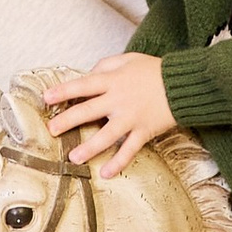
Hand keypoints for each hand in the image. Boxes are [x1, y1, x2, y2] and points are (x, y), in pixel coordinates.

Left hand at [43, 52, 175, 179]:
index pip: (84, 84)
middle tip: (51, 129)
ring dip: (89, 147)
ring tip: (73, 157)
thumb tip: (89, 74)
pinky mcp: (144, 131)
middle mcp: (119, 100)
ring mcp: (131, 118)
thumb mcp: (129, 59)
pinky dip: (118, 162)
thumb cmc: (155, 70)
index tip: (47, 97)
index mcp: (114, 80)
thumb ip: (106, 65)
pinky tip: (106, 173)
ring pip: (106, 135)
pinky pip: (129, 150)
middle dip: (68, 120)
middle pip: (88, 110)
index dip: (64, 90)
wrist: (184, 84)